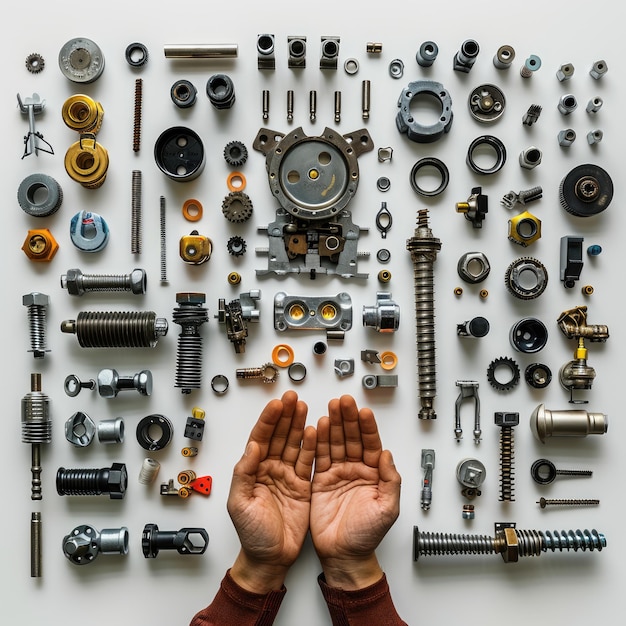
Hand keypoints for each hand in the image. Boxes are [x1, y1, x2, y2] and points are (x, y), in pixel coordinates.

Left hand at [228, 390, 316, 593]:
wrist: (270, 559)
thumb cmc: (252, 535)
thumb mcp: (240, 504)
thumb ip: (244, 474)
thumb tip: (251, 447)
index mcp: (253, 470)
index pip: (260, 438)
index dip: (269, 420)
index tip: (277, 404)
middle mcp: (270, 469)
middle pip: (278, 435)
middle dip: (285, 415)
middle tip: (292, 397)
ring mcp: (287, 476)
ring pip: (293, 443)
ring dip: (298, 424)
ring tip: (304, 406)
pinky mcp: (302, 485)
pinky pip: (307, 461)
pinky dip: (312, 446)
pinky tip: (315, 431)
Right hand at [311, 395, 400, 589]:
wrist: (344, 556)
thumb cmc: (367, 536)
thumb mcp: (387, 509)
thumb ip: (390, 481)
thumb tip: (389, 455)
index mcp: (373, 473)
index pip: (371, 443)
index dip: (367, 427)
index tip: (363, 411)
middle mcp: (355, 469)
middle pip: (351, 437)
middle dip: (347, 418)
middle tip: (343, 402)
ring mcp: (337, 473)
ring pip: (334, 442)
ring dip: (332, 424)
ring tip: (330, 408)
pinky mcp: (320, 480)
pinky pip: (319, 456)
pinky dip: (317, 441)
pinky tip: (316, 427)